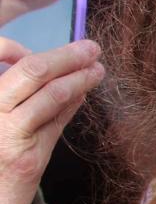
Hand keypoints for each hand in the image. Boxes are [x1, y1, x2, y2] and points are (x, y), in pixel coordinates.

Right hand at [0, 38, 103, 203]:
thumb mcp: (3, 125)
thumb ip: (29, 101)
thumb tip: (64, 78)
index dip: (20, 46)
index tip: (42, 49)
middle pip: (30, 70)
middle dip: (66, 56)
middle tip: (92, 47)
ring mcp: (2, 132)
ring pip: (48, 93)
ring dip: (79, 77)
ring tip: (98, 69)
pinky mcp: (23, 156)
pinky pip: (54, 121)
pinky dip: (72, 103)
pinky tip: (85, 94)